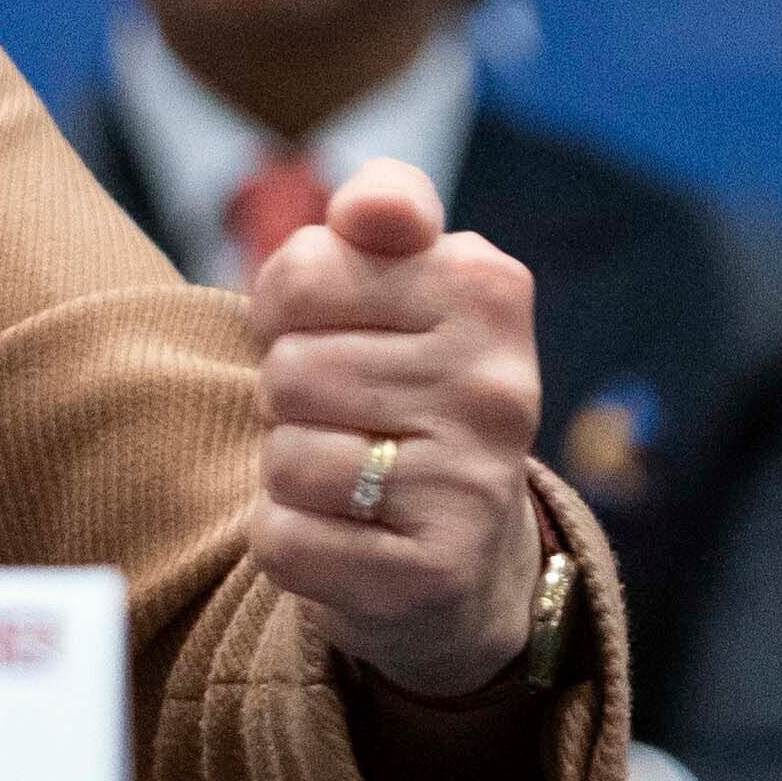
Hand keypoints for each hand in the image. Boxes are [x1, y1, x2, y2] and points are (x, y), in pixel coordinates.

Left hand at [246, 161, 550, 701]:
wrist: (464, 553)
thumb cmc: (403, 388)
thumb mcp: (406, 279)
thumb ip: (384, 205)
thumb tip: (367, 211)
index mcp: (488, 287)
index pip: (302, 271)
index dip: (284, 310)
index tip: (331, 332)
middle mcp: (497, 386)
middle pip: (288, 371)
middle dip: (288, 400)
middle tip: (344, 419)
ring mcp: (473, 485)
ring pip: (285, 459)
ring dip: (288, 474)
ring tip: (347, 478)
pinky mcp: (430, 576)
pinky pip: (286, 542)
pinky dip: (290, 543)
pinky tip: (345, 537)